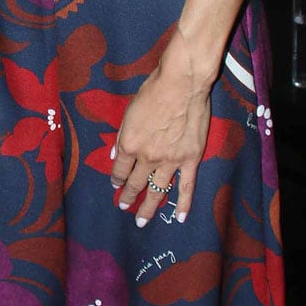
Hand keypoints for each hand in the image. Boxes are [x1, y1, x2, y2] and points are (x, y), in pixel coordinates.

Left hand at [110, 29, 212, 226]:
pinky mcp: (190, 160)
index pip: (119, 170)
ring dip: (148, 207)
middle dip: (128, 198)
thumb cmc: (153, 91)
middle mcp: (147, 157)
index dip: (116, 179)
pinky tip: (180, 218)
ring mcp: (170, 161)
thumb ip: (122, 135)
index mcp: (129, 144)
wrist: (182, 84)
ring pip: (157, 190)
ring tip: (142, 221)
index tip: (116, 185)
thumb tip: (115, 156)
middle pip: (135, 184)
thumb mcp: (129, 111)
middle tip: (124, 207)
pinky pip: (186, 187)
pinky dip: (183, 204)